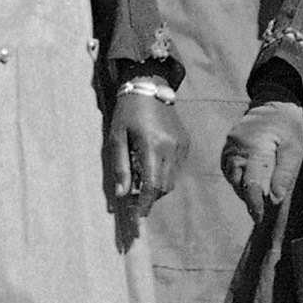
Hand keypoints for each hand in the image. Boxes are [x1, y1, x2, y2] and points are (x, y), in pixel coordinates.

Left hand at [103, 89, 185, 212]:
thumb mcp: (116, 138)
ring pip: (172, 179)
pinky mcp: (185, 142)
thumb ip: (120, 167)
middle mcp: (171, 148)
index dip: (145, 203)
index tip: (137, 216)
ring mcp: (181, 146)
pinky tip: (152, 165)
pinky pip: (177, 167)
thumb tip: (121, 194)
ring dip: (157, 186)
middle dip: (150, 197)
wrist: (148, 86)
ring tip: (140, 181)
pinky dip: (165, 173)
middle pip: (164, 186)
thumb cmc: (127, 112)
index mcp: (152, 146)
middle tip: (134, 199)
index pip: (152, 185)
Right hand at [219, 101, 302, 220]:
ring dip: (243, 189)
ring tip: (258, 197)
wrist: (273, 104)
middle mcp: (236, 149)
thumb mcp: (294, 149)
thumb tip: (275, 199)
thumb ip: (284, 174)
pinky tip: (250, 182)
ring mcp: (229, 148)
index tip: (259, 218)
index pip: (251, 183)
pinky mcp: (227, 148)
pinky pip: (228, 170)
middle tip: (260, 213)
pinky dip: (238, 179)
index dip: (255, 203)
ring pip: (231, 178)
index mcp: (254, 149)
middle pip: (237, 183)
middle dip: (248, 198)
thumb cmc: (288, 128)